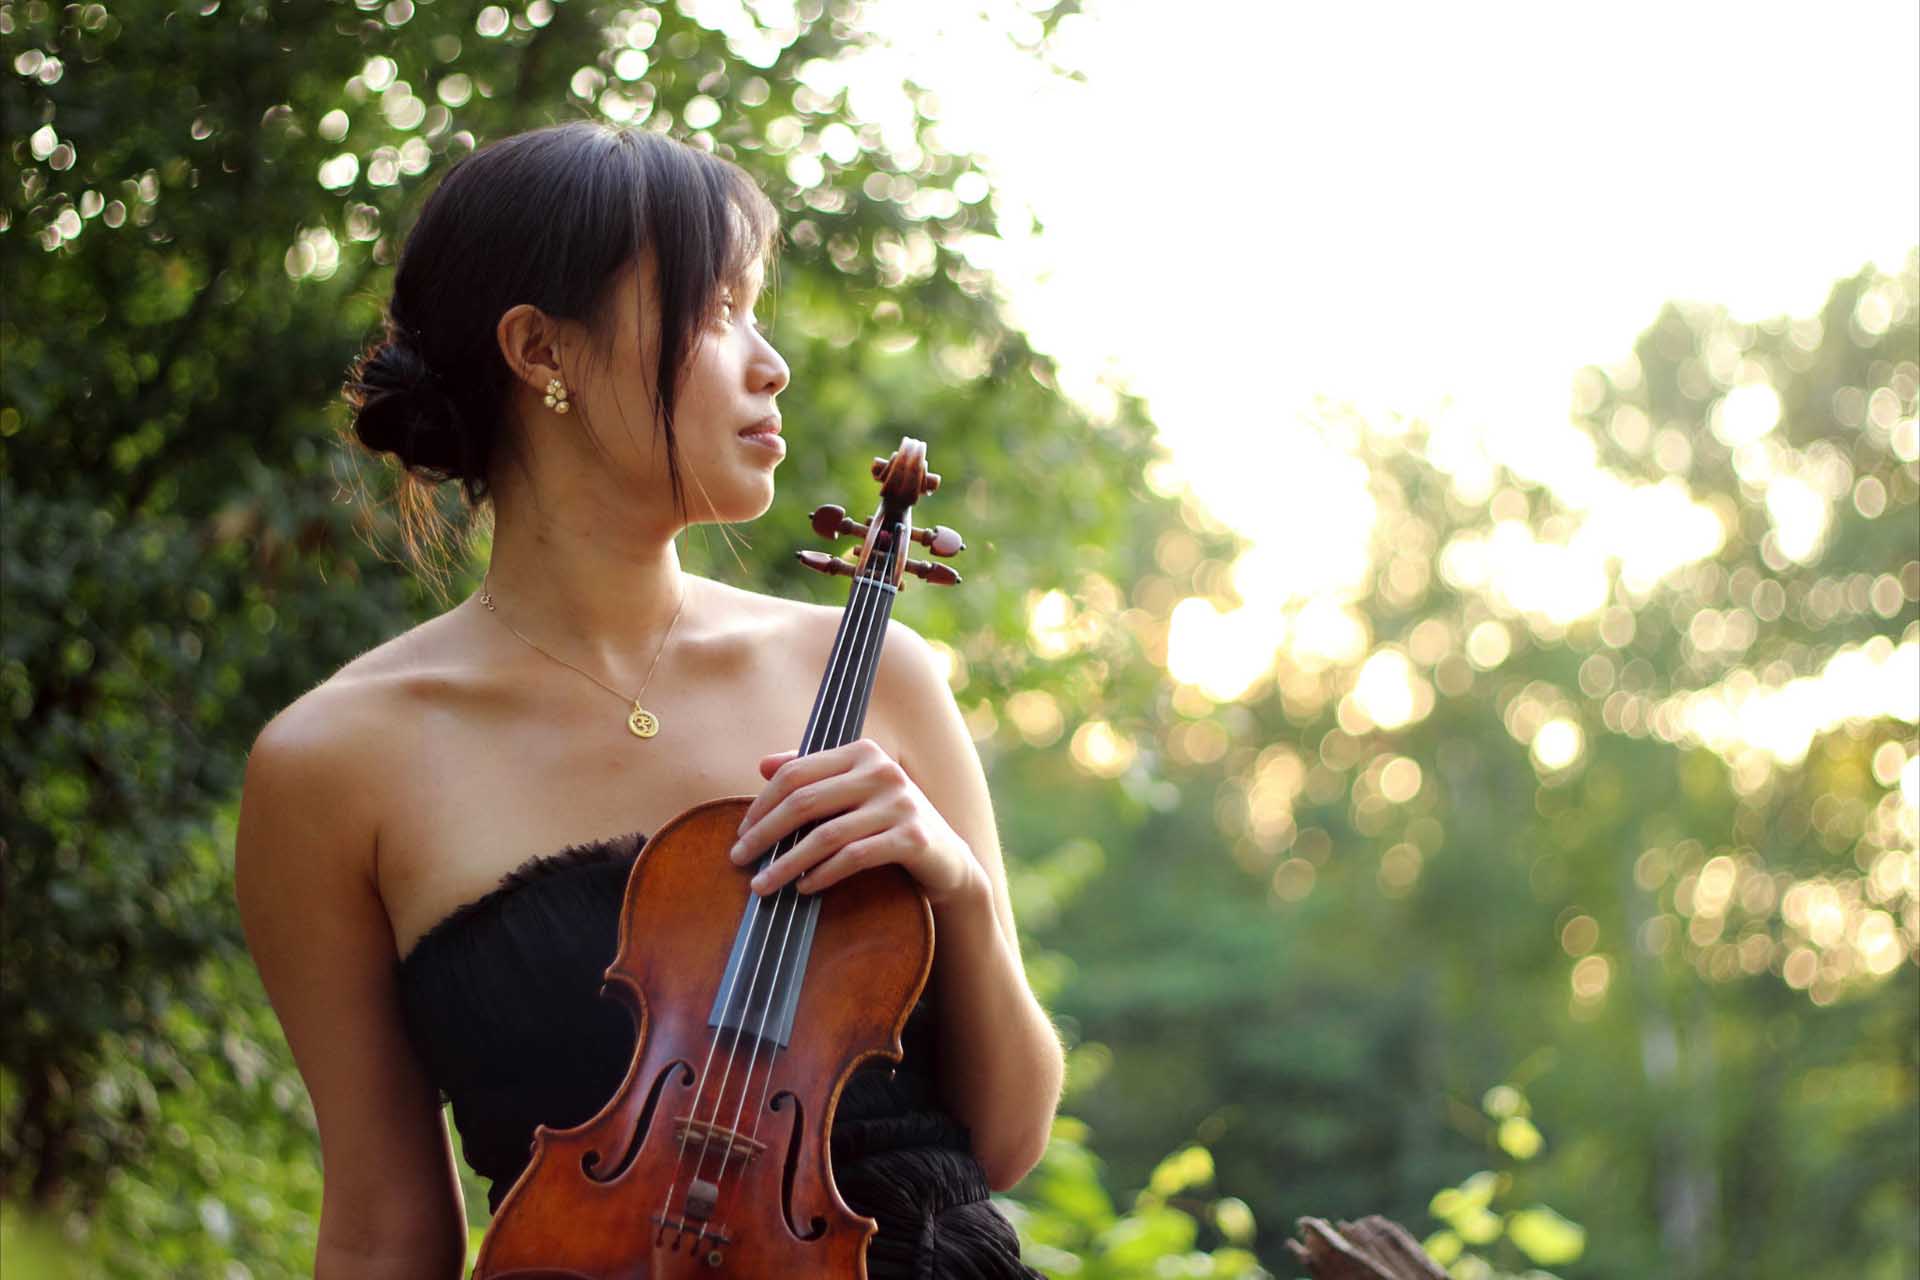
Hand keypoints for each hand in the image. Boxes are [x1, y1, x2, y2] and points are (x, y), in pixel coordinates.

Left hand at [729, 738, 983, 904]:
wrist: (946, 859)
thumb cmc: (887, 823)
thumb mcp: (852, 793)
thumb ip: (813, 775)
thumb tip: (762, 764)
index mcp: (862, 752)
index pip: (796, 773)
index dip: (761, 804)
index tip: (741, 832)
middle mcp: (882, 771)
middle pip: (804, 801)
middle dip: (765, 833)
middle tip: (739, 859)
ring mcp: (900, 803)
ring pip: (825, 834)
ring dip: (786, 863)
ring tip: (763, 885)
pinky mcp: (913, 837)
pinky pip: (854, 857)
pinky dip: (823, 874)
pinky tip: (804, 887)